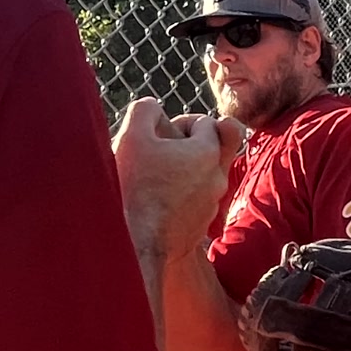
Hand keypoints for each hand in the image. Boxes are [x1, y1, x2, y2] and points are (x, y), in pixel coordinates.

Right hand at [113, 97, 245, 257]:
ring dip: (185, 171)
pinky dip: (182, 195)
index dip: (181, 123)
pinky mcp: (201, 224)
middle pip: (215, 148)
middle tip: (170, 150)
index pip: (204, 123)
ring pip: (204, 176)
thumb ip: (145, 110)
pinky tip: (157, 200)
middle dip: (193, 145)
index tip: (160, 136)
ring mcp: (212, 203)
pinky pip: (197, 200)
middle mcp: (217, 177)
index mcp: (208, 152)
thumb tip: (152, 107)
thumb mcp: (132, 137)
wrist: (140, 244)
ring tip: (156, 177)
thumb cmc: (137, 188)